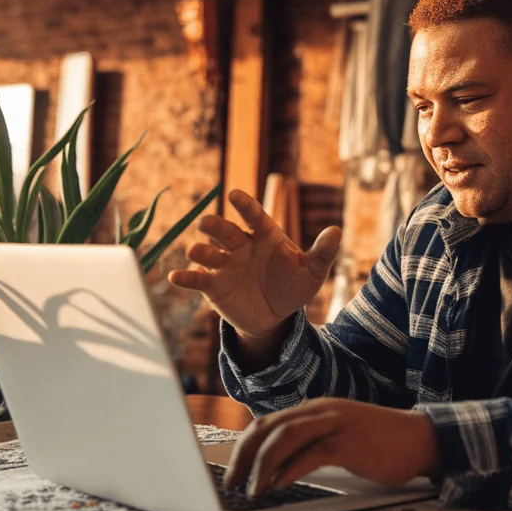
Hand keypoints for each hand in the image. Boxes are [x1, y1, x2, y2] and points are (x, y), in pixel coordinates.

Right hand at [168, 189, 341, 338]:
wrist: (275, 316)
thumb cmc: (293, 286)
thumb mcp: (312, 272)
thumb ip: (322, 252)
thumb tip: (337, 230)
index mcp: (264, 236)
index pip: (254, 217)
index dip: (244, 206)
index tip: (235, 195)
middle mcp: (240, 246)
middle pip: (225, 232)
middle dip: (215, 226)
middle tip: (206, 223)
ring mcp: (224, 265)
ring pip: (208, 253)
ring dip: (200, 251)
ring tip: (195, 252)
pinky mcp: (212, 286)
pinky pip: (196, 279)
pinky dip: (184, 276)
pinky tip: (175, 276)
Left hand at [224, 399, 439, 497]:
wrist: (420, 438)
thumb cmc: (379, 442)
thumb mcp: (337, 435)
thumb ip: (311, 441)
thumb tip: (276, 464)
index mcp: (315, 408)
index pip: (267, 423)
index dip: (243, 447)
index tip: (233, 471)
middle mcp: (320, 410)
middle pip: (268, 427)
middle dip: (243, 456)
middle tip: (232, 483)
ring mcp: (335, 424)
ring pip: (284, 438)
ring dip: (261, 465)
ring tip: (252, 489)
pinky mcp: (349, 443)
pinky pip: (310, 455)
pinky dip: (288, 470)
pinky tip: (278, 485)